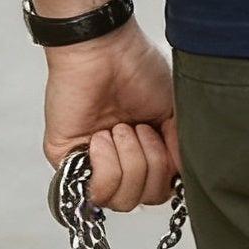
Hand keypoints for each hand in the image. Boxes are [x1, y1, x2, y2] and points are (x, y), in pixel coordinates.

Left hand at [42, 19, 179, 211]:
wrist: (104, 49)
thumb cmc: (137, 67)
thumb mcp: (173, 111)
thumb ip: (178, 152)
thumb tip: (180, 182)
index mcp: (143, 149)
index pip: (159, 189)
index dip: (167, 171)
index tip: (164, 136)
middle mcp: (119, 159)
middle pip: (143, 199)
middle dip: (151, 165)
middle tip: (141, 128)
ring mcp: (94, 163)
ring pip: (122, 200)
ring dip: (129, 161)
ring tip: (121, 128)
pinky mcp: (68, 163)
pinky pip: (96, 192)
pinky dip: (107, 164)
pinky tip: (103, 136)